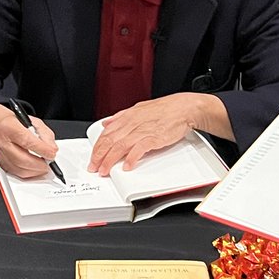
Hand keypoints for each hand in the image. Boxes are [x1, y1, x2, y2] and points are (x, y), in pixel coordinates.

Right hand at [0, 103, 58, 178]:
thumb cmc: (14, 122)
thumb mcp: (32, 121)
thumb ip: (44, 134)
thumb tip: (52, 149)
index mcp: (10, 127)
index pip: (26, 141)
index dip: (41, 149)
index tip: (52, 153)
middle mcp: (2, 141)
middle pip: (22, 158)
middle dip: (39, 164)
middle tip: (49, 163)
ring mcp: (0, 153)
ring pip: (18, 168)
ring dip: (34, 171)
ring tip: (44, 167)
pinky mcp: (0, 161)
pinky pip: (15, 172)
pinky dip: (27, 173)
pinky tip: (34, 169)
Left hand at [88, 93, 229, 175]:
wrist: (185, 108)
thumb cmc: (166, 109)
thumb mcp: (139, 108)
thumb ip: (121, 117)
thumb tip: (107, 123)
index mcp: (128, 117)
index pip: (106, 133)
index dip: (97, 147)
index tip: (93, 158)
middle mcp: (133, 123)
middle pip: (110, 141)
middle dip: (99, 156)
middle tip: (94, 168)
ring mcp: (143, 130)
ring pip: (120, 146)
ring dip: (110, 160)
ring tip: (105, 170)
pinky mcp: (154, 137)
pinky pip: (139, 149)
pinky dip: (131, 158)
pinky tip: (126, 166)